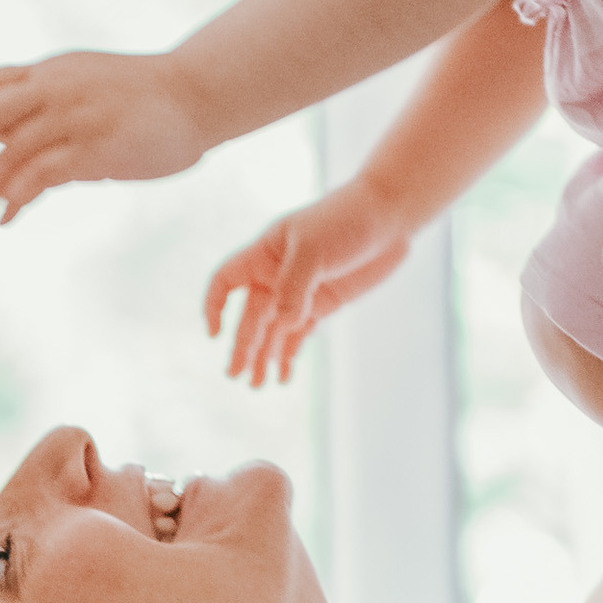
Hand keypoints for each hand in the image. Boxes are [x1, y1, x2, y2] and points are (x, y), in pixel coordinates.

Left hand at [0, 50, 209, 225]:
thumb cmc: (142, 98)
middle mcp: (56, 89)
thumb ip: (42, 107)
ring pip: (9, 151)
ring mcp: (76, 117)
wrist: (199, 94)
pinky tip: (7, 217)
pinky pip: (40, 175)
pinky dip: (15, 198)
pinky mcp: (96, 149)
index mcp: (50, 72)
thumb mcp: (83, 88)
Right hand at [204, 178, 415, 385]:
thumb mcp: (313, 249)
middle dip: (243, 346)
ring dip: (264, 357)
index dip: (215, 306)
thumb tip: (283, 325)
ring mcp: (299, 292)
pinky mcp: (321, 304)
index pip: (226, 281)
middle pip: (251, 316)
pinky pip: (299, 333)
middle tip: (235, 375)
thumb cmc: (344, 221)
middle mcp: (276, 275)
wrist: (387, 217)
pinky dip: (290, 354)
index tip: (215, 334)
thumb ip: (294, 288)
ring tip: (257, 386)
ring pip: (274, 331)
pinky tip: (284, 375)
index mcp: (263, 254)